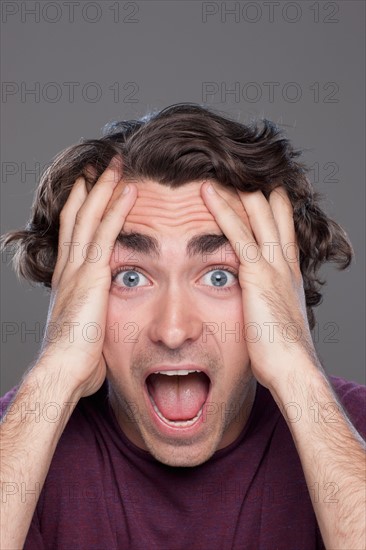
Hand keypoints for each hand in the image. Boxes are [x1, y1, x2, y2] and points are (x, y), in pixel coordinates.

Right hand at [37, 158, 136, 396]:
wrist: (63, 370)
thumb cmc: (77, 359)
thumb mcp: (86, 328)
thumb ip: (96, 313)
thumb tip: (105, 316)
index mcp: (69, 280)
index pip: (73, 234)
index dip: (79, 209)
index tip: (87, 189)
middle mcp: (70, 268)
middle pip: (78, 218)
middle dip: (90, 190)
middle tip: (100, 166)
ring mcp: (79, 270)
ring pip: (91, 218)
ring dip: (104, 189)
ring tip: (116, 165)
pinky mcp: (92, 276)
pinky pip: (107, 234)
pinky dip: (117, 210)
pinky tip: (129, 191)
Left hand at [201, 182, 318, 390]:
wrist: (293, 366)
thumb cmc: (282, 352)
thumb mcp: (275, 319)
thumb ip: (266, 304)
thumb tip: (256, 305)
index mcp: (288, 273)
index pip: (281, 228)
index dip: (270, 205)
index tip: (255, 189)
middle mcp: (283, 262)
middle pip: (273, 211)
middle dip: (254, 189)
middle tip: (236, 169)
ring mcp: (272, 264)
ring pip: (255, 213)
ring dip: (236, 190)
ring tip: (217, 169)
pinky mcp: (256, 273)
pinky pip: (236, 231)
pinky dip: (222, 209)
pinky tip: (206, 191)